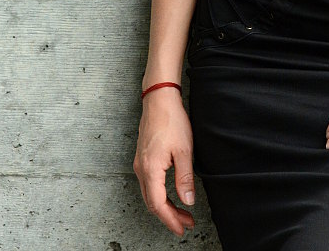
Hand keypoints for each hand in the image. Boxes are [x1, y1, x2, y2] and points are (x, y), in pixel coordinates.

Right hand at [133, 88, 195, 236]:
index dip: (171, 220)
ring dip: (165, 206)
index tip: (183, 228)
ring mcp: (140, 163)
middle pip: (152, 203)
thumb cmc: (172, 121)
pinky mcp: (142, 158)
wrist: (159, 99)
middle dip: (169, 217)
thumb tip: (188, 201)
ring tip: (182, 212)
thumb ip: (185, 178)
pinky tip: (171, 195)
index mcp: (150, 170)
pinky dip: (159, 195)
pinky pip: (148, 184)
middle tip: (187, 223)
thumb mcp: (184, 150)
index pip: (158, 205)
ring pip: (149, 194)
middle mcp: (141, 169)